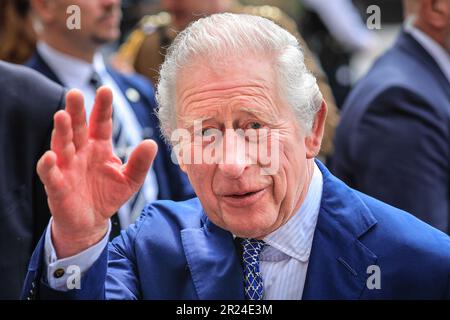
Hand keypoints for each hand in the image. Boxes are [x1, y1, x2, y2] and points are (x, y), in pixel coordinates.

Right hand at [37, 87, 156, 257]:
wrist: (91, 221)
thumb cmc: (109, 195)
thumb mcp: (130, 179)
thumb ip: (140, 163)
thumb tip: (152, 143)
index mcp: (100, 146)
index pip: (101, 123)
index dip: (103, 107)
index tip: (106, 90)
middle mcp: (81, 151)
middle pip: (78, 128)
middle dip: (76, 111)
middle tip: (75, 93)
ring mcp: (67, 166)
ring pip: (62, 145)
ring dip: (62, 131)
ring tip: (62, 116)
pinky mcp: (57, 185)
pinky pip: (50, 173)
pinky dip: (48, 165)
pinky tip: (49, 156)